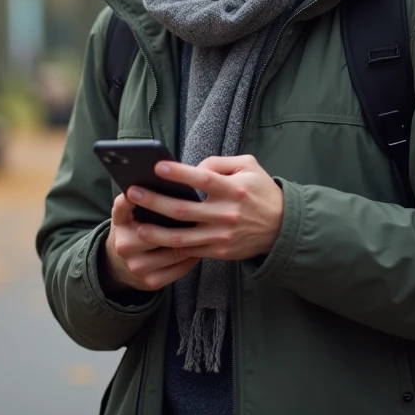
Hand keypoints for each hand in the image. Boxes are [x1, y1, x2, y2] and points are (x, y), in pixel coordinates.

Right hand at [102, 191, 198, 291]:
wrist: (121, 265)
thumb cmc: (130, 230)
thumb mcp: (123, 214)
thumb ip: (128, 201)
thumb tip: (138, 182)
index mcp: (120, 226)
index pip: (132, 209)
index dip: (150, 199)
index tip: (170, 191)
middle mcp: (126, 248)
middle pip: (160, 233)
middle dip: (182, 222)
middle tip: (203, 210)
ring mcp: (139, 268)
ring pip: (173, 252)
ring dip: (192, 241)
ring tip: (208, 229)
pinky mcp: (152, 282)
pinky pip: (178, 270)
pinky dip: (191, 258)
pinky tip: (202, 247)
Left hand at [127, 155, 283, 261]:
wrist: (282, 228)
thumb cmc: (261, 191)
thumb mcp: (248, 166)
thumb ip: (219, 163)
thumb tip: (192, 167)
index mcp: (235, 189)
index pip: (203, 179)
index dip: (180, 173)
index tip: (157, 167)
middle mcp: (226, 214)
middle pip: (184, 210)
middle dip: (155, 201)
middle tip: (133, 192)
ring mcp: (222, 236)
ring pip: (182, 237)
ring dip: (156, 231)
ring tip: (136, 224)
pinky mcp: (219, 252)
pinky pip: (190, 251)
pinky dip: (170, 246)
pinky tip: (155, 239)